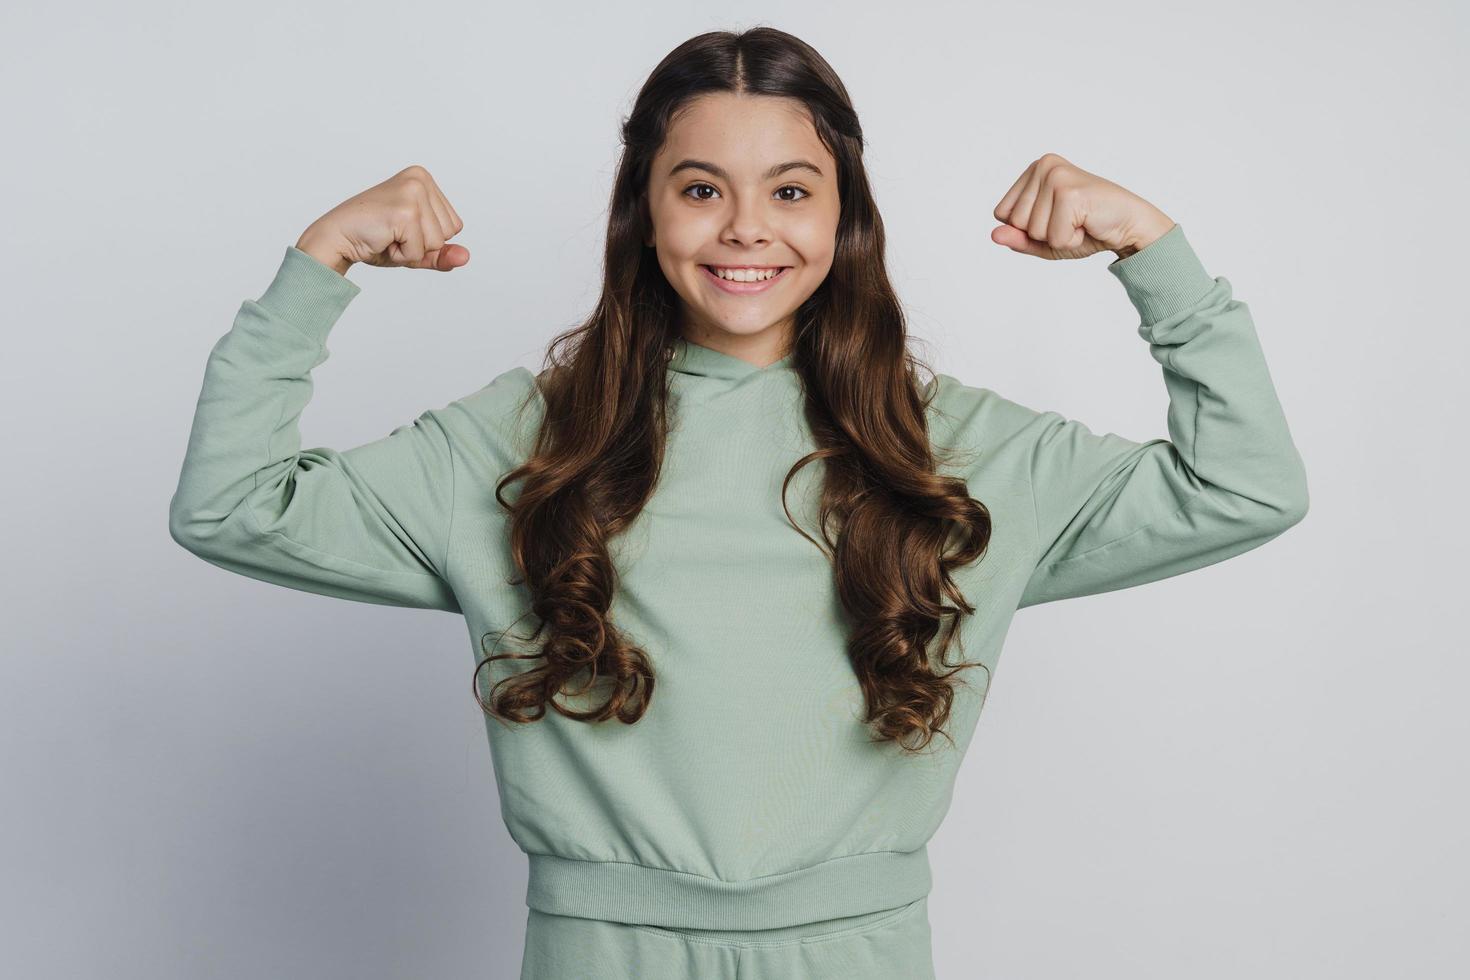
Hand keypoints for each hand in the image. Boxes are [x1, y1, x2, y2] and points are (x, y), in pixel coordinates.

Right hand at [295, 164, 469, 275]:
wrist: (335, 238)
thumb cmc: (373, 239)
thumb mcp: (415, 247)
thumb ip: (442, 253)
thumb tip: (466, 257)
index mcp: (424, 179)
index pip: (454, 226)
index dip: (428, 239)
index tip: (400, 228)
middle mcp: (420, 179)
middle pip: (449, 233)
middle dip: (422, 245)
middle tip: (391, 233)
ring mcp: (413, 193)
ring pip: (437, 243)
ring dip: (411, 250)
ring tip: (387, 235)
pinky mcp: (405, 211)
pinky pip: (419, 251)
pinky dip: (401, 255)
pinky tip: (382, 239)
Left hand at [991, 153, 1174, 260]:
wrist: (1129, 226)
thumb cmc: (1088, 229)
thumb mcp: (1045, 240)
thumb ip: (1018, 239)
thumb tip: (994, 235)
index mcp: (1034, 170)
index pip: (1002, 214)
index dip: (1027, 229)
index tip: (1056, 218)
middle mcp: (1043, 166)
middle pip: (1015, 222)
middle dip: (1043, 233)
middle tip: (1071, 221)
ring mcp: (1056, 176)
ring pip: (1032, 230)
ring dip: (1058, 237)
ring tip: (1080, 221)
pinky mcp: (1070, 192)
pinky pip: (1054, 237)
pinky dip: (1071, 240)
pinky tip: (1088, 223)